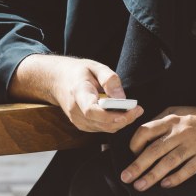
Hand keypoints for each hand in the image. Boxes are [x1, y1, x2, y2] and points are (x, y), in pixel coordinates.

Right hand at [12, 54, 138, 132]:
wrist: (56, 80)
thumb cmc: (77, 72)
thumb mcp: (94, 67)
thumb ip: (109, 79)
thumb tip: (122, 98)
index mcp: (78, 93)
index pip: (92, 111)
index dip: (112, 115)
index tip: (131, 109)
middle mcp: (76, 111)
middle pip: (102, 123)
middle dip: (124, 119)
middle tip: (138, 109)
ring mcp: (77, 121)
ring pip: (104, 129)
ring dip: (121, 122)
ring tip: (133, 109)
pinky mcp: (82, 125)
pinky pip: (101, 128)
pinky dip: (113, 123)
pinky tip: (121, 113)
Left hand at [122, 107, 195, 190]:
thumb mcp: (180, 112)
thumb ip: (161, 120)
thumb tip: (142, 134)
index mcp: (171, 119)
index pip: (146, 131)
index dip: (135, 144)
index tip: (131, 155)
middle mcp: (180, 132)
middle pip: (154, 150)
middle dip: (137, 165)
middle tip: (125, 178)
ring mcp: (193, 145)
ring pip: (169, 162)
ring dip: (152, 175)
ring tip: (140, 186)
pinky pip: (188, 169)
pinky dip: (176, 178)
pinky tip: (165, 186)